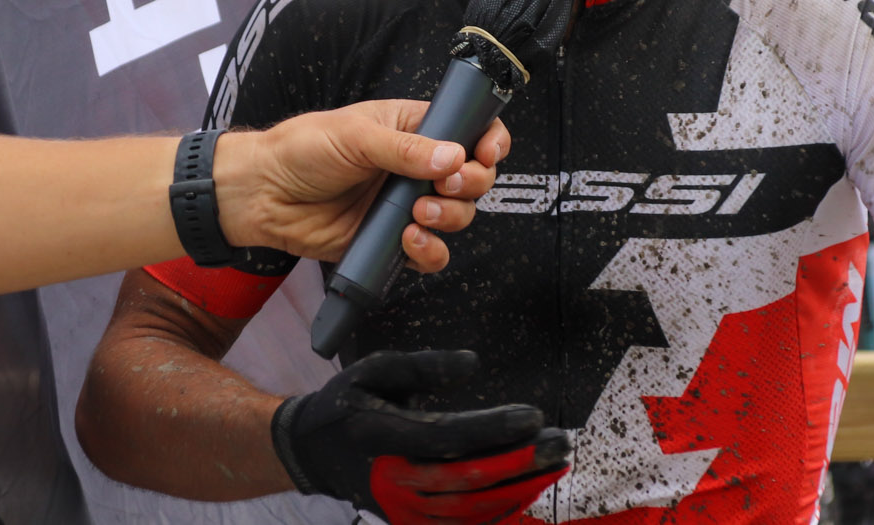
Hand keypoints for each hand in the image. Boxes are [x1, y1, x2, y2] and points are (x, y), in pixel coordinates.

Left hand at [214, 102, 509, 271]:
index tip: (487, 153)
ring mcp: (406, 205)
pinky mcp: (392, 240)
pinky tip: (408, 241)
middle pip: (472, 178)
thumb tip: (453, 156)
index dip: (488, 141)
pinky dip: (429, 252)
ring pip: (457, 217)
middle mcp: (416, 166)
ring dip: (450, 218)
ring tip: (418, 214)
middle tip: (446, 184)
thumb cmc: (301, 149)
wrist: (262, 195)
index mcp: (412, 128)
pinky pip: (429, 253)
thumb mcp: (354, 136)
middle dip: (471, 183)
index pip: (468, 129)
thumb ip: (405, 148)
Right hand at [272, 350, 568, 523]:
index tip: (534, 416)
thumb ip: (422, 364)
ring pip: (469, 512)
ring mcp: (399, 512)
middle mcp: (391, 482)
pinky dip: (497, 512)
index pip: (447, 437)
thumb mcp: (375, 369)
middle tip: (561, 443)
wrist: (312, 455)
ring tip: (555, 464)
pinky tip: (528, 489)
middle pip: (467, 481)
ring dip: (518, 490)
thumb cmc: (349, 404)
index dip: (493, 430)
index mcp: (381, 437)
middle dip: (520, 464)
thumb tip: (472, 364)